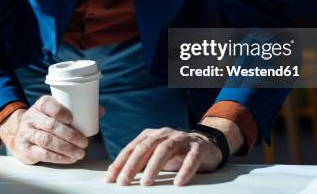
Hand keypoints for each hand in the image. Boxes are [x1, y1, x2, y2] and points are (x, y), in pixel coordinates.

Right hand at [0, 95, 104, 164]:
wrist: (21, 135)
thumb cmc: (46, 122)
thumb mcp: (56, 113)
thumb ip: (78, 111)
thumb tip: (101, 110)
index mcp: (40, 105)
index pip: (47, 104)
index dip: (60, 111)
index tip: (72, 119)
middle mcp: (31, 118)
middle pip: (50, 125)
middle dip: (70, 135)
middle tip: (84, 143)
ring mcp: (26, 134)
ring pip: (46, 140)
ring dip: (66, 148)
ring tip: (80, 153)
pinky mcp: (25, 150)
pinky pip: (42, 153)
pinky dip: (58, 157)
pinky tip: (69, 159)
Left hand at [103, 127, 221, 185]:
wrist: (205, 145)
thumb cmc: (175, 153)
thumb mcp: (154, 155)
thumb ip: (138, 162)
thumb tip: (114, 173)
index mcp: (151, 135)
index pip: (132, 148)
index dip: (120, 162)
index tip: (111, 177)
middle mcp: (164, 134)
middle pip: (145, 147)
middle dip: (132, 165)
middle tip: (124, 181)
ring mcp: (181, 139)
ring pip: (165, 150)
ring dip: (154, 167)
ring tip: (146, 182)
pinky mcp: (197, 148)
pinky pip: (191, 158)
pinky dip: (184, 170)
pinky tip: (178, 182)